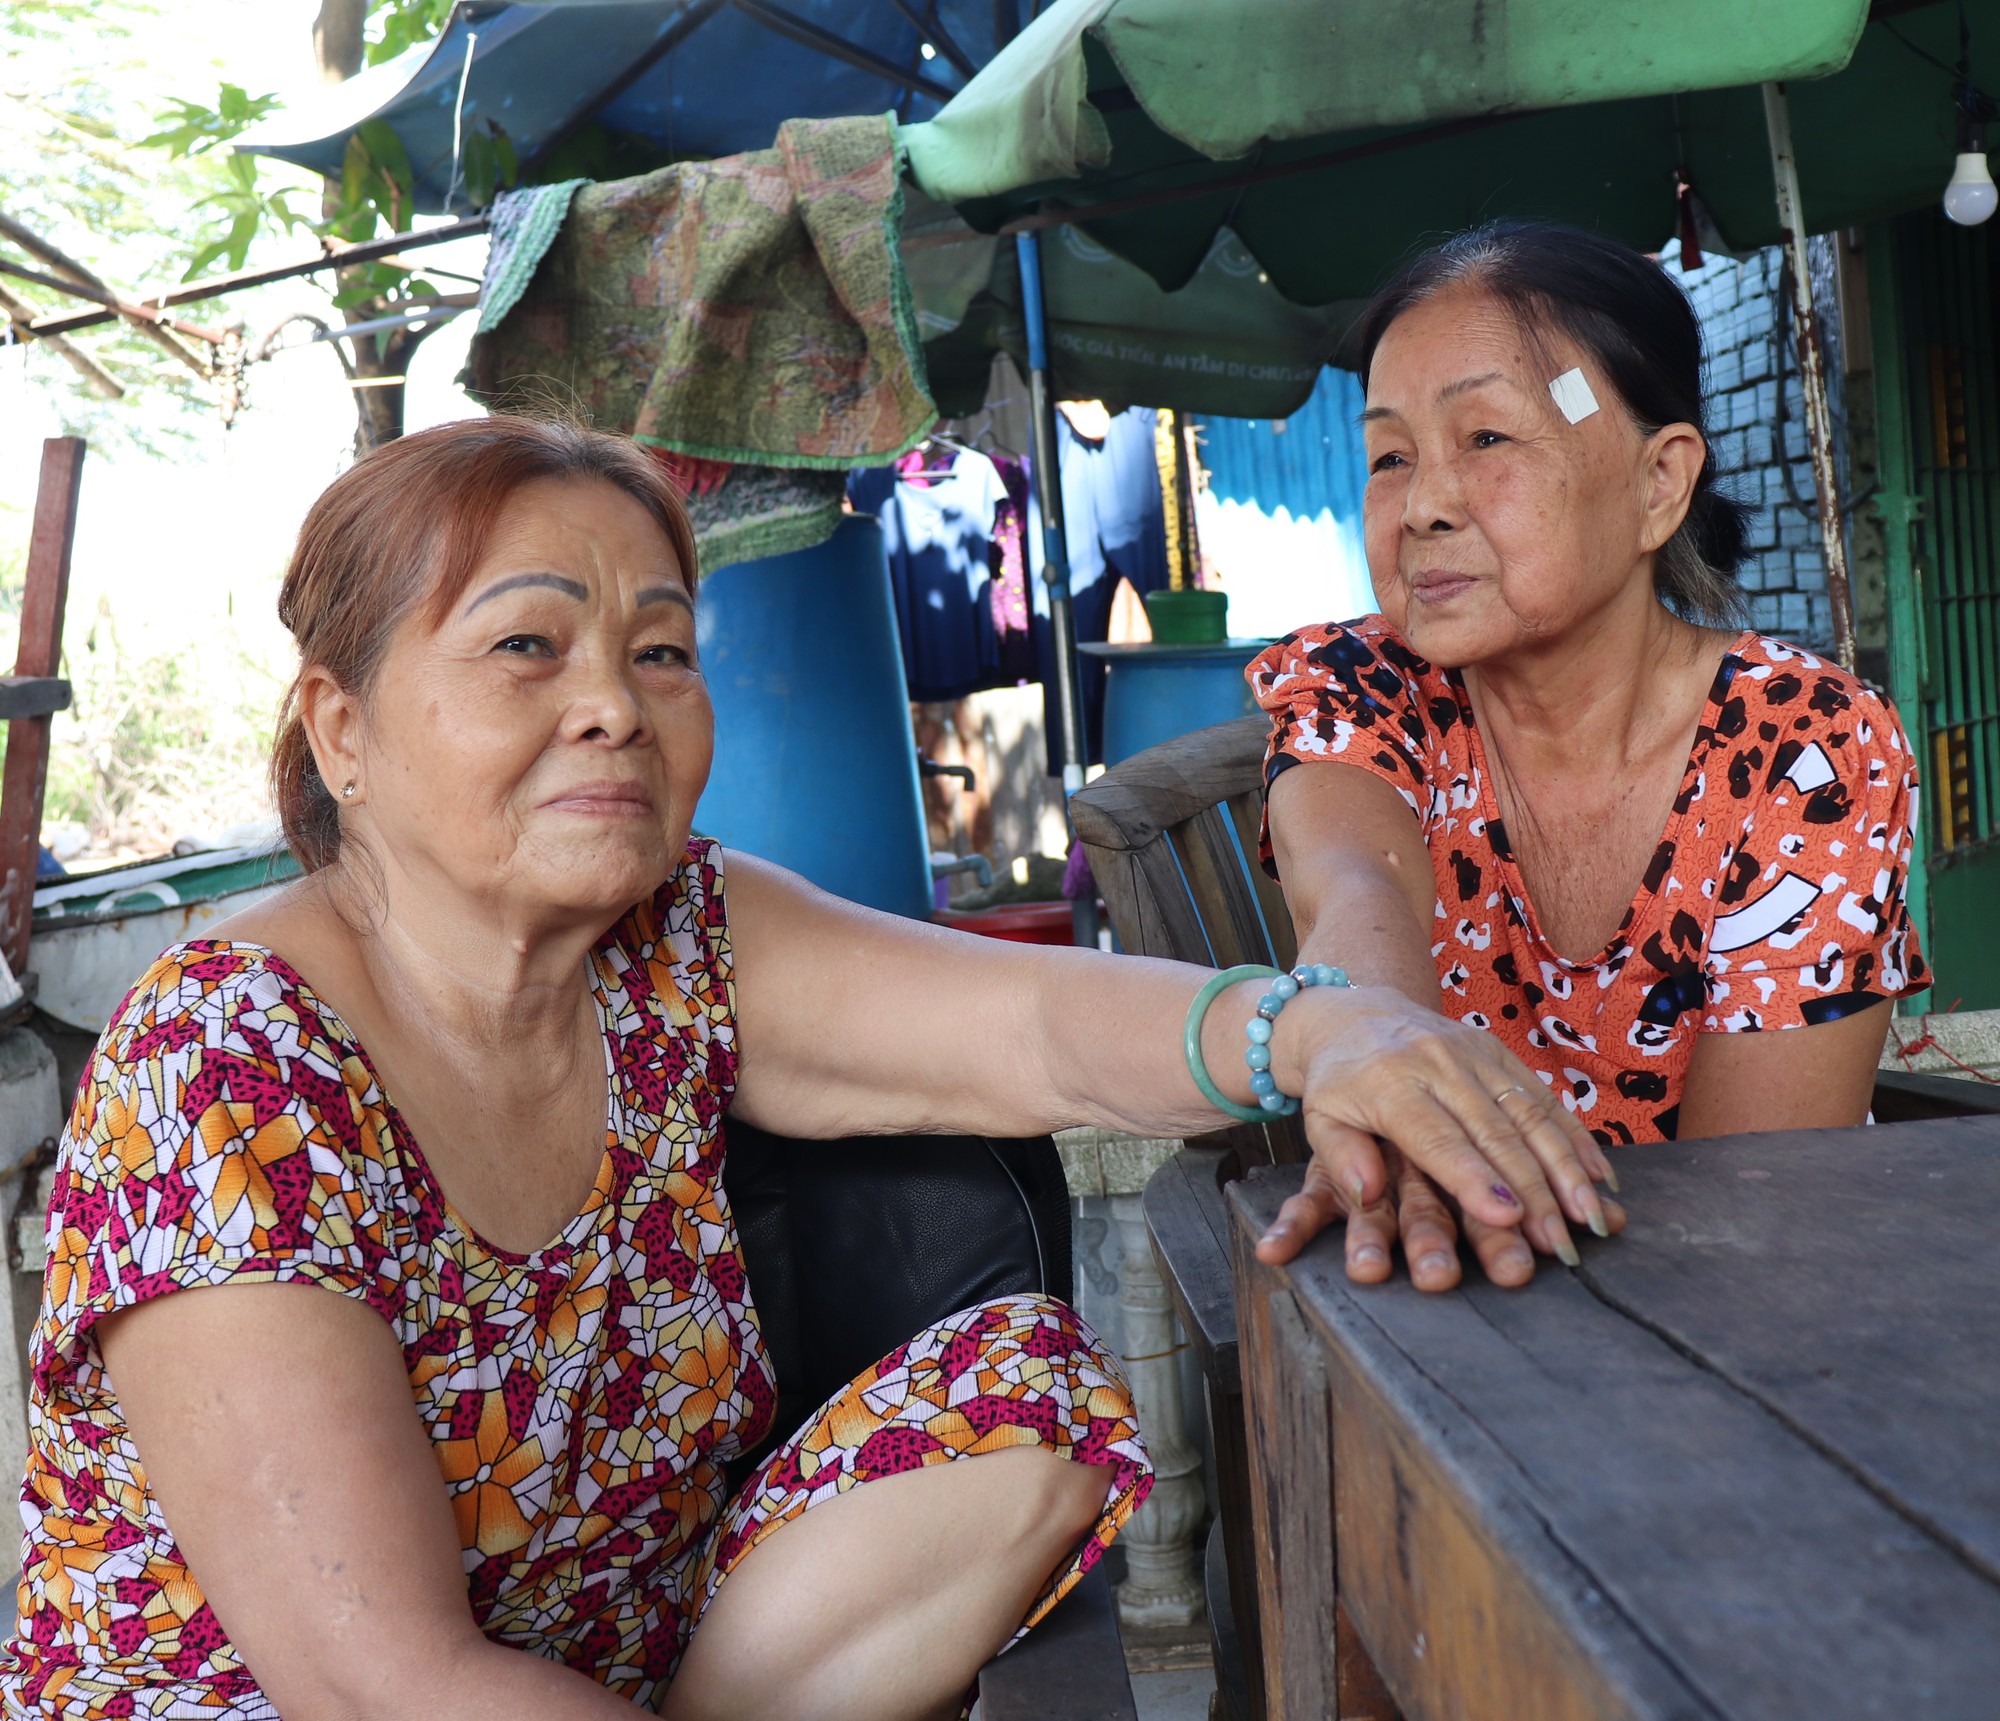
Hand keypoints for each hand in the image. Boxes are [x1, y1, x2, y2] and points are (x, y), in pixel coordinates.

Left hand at [1252, 985, 1619, 1271]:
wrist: (1355, 1014)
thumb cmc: (1338, 1082)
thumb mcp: (1320, 1118)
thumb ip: (1340, 1157)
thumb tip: (1368, 1195)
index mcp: (1390, 1084)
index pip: (1438, 1139)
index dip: (1475, 1179)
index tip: (1508, 1220)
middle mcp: (1438, 1064)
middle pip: (1495, 1133)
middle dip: (1534, 1192)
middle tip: (1561, 1243)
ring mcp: (1474, 1054)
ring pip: (1530, 1114)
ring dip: (1566, 1169)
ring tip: (1592, 1217)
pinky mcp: (1498, 1051)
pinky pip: (1543, 1096)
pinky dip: (1576, 1137)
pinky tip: (1600, 1177)